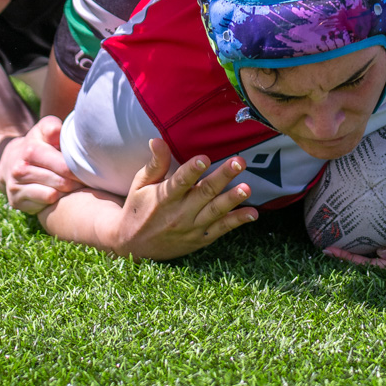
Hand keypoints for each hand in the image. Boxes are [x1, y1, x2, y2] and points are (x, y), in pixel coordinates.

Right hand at [0, 117, 84, 213]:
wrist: (11, 161)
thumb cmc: (37, 144)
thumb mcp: (43, 129)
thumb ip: (52, 127)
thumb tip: (57, 133)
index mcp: (31, 151)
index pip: (64, 166)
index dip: (81, 170)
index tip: (91, 171)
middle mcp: (20, 170)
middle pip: (62, 183)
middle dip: (78, 183)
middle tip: (88, 181)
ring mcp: (16, 187)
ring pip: (53, 195)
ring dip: (68, 193)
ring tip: (76, 187)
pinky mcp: (16, 202)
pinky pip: (43, 205)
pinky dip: (55, 202)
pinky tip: (60, 195)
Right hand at [109, 140, 257, 259]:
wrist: (133, 246)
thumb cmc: (138, 208)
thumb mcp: (141, 184)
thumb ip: (155, 163)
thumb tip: (157, 139)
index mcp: (164, 197)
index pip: (180, 182)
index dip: (192, 170)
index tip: (204, 158)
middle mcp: (179, 213)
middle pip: (204, 193)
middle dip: (223, 176)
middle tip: (239, 162)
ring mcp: (191, 227)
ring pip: (215, 211)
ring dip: (232, 199)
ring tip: (247, 188)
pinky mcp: (200, 239)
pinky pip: (221, 229)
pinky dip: (237, 221)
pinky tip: (253, 213)